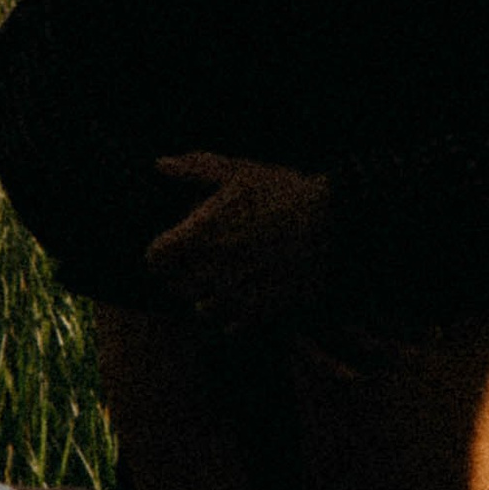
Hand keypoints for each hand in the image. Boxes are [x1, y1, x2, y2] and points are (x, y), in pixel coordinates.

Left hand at [143, 152, 334, 331]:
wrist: (333, 225)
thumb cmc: (283, 193)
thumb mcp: (238, 171)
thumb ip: (194, 169)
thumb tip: (160, 164)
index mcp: (200, 236)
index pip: (155, 259)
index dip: (161, 252)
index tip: (173, 245)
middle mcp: (211, 271)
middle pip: (175, 286)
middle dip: (182, 273)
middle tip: (201, 259)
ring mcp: (235, 296)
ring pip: (201, 309)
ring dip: (206, 296)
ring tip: (225, 277)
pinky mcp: (259, 313)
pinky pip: (229, 325)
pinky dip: (232, 314)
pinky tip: (247, 292)